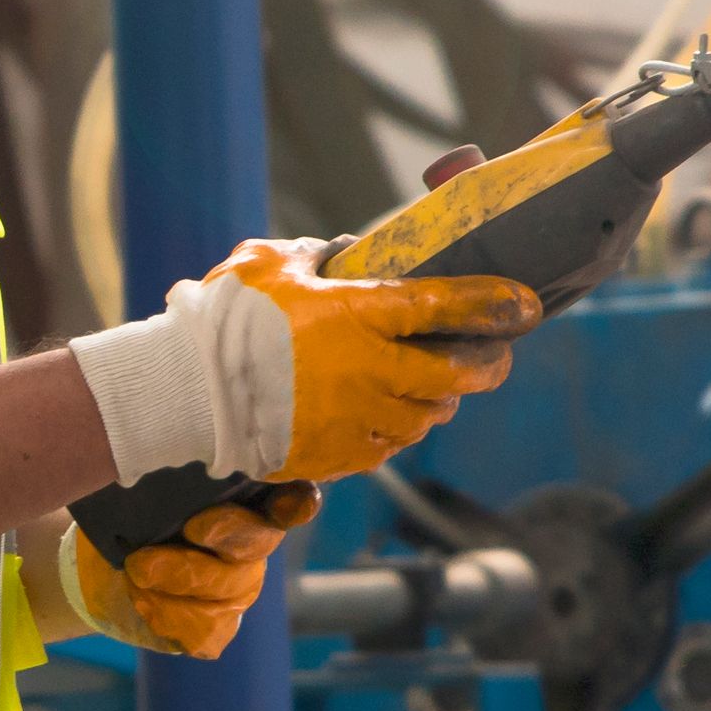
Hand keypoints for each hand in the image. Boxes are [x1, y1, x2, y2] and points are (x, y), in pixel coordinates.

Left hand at [58, 486, 315, 660]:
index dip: (296, 500)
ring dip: (179, 577)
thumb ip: (162, 464)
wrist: (94, 564)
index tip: (294, 499)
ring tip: (136, 568)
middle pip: (259, 539)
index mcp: (241, 494)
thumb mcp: (135, 477)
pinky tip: (143, 599)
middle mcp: (251, 540)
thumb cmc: (123, 507)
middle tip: (191, 527)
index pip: (287, 495)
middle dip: (227, 531)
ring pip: (229, 587)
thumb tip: (163, 442)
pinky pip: (208, 629)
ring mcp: (237, 586)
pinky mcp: (215, 625)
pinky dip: (170, 615)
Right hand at [202, 239, 533, 482]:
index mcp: (360, 315)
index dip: (493, 303)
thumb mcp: (272, 263)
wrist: (184, 392)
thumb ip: (318, 256)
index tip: (526, 304)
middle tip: (494, 357)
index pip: (446, 305)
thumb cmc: (224, 318)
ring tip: (432, 387)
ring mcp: (358, 419)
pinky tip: (384, 415)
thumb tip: (345, 254)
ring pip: (427, 416)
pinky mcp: (338, 456)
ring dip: (438, 400)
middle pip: (458, 375)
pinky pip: (387, 445)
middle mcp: (371, 371)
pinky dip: (394, 429)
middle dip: (487, 365)